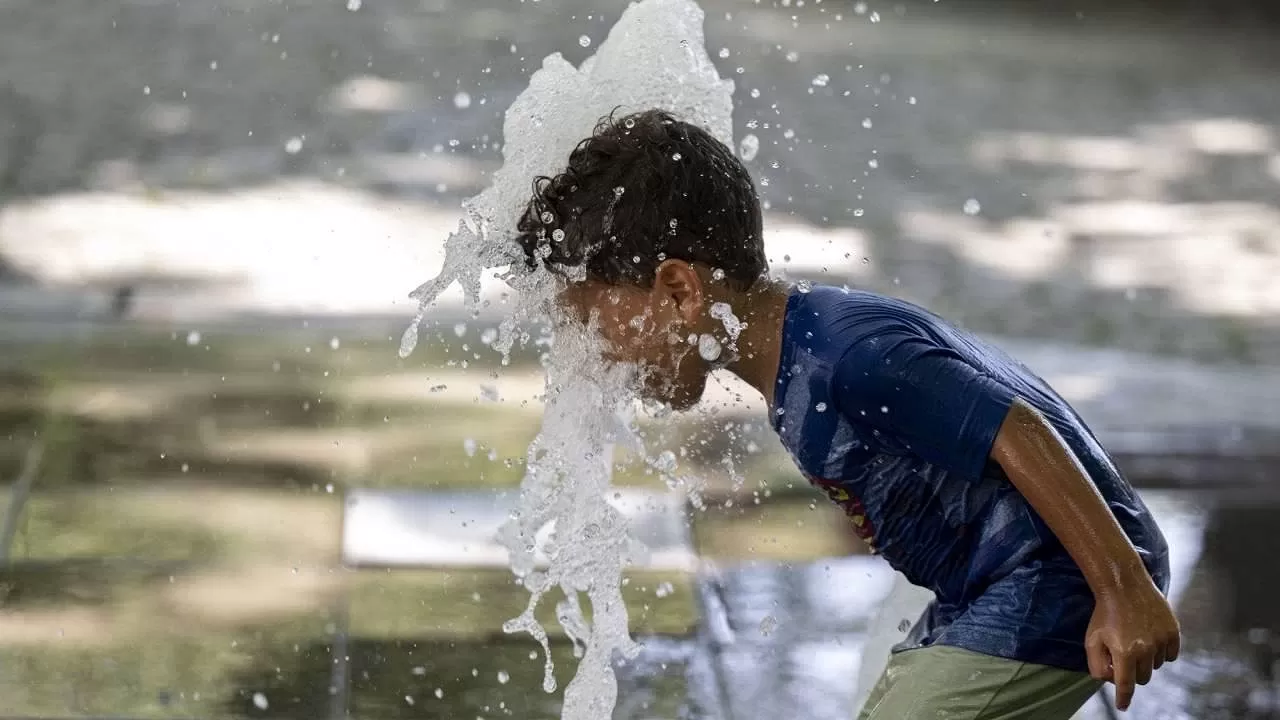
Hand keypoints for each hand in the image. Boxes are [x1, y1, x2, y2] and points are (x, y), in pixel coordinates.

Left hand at [1085, 585, 1180, 711]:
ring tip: (1135, 640)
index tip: (1122, 706)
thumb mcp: (1092, 639)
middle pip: (1142, 678)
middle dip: (1132, 672)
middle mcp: (1145, 649)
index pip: (1126, 685)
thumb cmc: (1104, 614)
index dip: (1124, 698)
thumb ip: (1097, 665)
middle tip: (1123, 655)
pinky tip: (1150, 639)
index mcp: (1124, 652)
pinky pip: (1171, 655)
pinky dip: (1162, 652)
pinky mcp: (1173, 631)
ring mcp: (1162, 640)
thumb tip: (1110, 681)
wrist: (1123, 585)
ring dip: (1147, 660)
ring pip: (1157, 666)